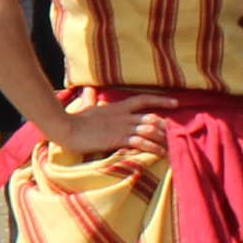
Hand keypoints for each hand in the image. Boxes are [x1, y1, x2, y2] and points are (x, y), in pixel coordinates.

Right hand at [50, 93, 175, 162]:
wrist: (67, 128)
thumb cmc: (75, 119)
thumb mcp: (86, 106)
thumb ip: (91, 98)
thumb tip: (89, 90)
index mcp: (118, 107)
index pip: (143, 99)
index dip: (161, 100)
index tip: (175, 102)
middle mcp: (123, 116)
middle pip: (151, 117)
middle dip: (164, 125)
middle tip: (173, 133)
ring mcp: (121, 127)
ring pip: (149, 129)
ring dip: (161, 138)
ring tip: (169, 146)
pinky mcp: (118, 139)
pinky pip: (141, 142)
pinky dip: (153, 147)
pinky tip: (160, 153)